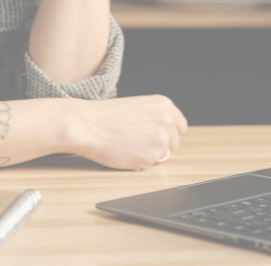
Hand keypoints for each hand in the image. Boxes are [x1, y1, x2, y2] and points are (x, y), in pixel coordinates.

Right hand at [66, 95, 188, 169]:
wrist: (89, 125)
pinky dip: (139, 162)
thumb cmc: (107, 115)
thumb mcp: (138, 106)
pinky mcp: (151, 157)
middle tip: (138, 141)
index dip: (169, 133)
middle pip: (174, 143)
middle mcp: (167, 121)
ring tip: (128, 144)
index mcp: (164, 105)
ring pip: (163, 155)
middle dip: (160, 146)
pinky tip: (124, 151)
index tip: (158, 136)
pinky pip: (150, 165)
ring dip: (149, 154)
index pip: (181, 126)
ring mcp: (161, 140)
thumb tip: (167, 132)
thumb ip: (156, 116)